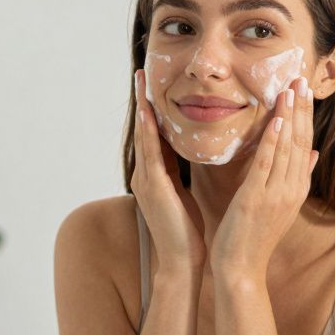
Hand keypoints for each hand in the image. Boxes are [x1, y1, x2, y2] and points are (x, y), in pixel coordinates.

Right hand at [132, 70, 206, 269]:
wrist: (181, 262)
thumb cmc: (187, 232)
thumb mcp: (185, 193)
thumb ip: (183, 173)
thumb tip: (193, 155)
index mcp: (156, 175)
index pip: (155, 135)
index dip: (153, 109)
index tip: (154, 85)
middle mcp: (146, 174)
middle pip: (144, 129)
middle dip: (143, 100)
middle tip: (142, 72)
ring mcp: (146, 180)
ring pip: (144, 136)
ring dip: (142, 107)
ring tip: (141, 82)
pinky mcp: (153, 188)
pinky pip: (151, 154)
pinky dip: (148, 132)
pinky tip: (147, 113)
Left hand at [211, 78, 318, 277]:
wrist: (241, 269)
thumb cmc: (254, 236)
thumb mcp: (282, 205)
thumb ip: (297, 176)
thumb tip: (314, 152)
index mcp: (297, 188)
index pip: (306, 143)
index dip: (306, 115)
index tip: (305, 89)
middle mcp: (292, 188)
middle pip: (301, 140)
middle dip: (301, 107)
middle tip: (301, 76)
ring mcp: (276, 194)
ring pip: (287, 147)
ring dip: (289, 115)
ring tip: (291, 87)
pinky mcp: (256, 199)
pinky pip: (266, 165)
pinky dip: (272, 141)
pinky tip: (275, 120)